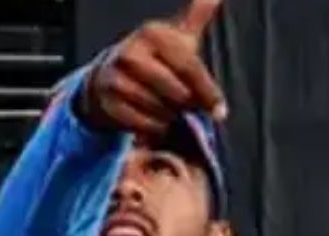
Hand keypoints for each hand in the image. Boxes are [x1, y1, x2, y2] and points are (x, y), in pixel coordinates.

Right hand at [79, 0, 226, 135]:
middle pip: (178, 93)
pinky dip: (156, 126)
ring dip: (172, 116)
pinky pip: (146, 125)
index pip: (189, 68)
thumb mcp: (178, 37)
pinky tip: (153, 115)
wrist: (110, 75)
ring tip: (168, 106)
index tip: (220, 111)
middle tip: (188, 104)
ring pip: (162, 110)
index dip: (208, 92)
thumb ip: (197, 17)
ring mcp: (115, 78)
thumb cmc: (156, 58)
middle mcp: (130, 54)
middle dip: (189, 104)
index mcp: (152, 35)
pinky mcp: (108, 102)